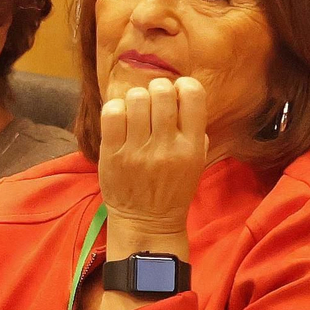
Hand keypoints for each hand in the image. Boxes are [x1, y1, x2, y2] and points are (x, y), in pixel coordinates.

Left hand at [97, 77, 207, 235]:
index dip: (184, 86)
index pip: (193, 96)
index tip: (177, 91)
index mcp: (192, 147)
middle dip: (157, 88)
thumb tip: (184, 97)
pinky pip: (112, 113)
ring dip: (136, 98)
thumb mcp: (196, 163)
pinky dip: (116, 108)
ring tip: (136, 111)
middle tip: (154, 100)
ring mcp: (137, 151)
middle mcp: (166, 146)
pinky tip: (121, 118)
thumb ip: (195, 131)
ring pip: (136, 98)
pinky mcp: (112, 154)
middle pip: (161, 92)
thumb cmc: (172, 190)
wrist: (146, 223)